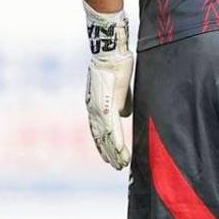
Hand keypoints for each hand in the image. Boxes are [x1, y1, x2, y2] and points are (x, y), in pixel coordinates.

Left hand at [84, 3, 132, 169]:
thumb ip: (122, 102)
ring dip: (113, 152)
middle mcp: (93, 109)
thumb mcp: (119, 86)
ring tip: (120, 165)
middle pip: (99, 137)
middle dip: (108, 154)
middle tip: (116, 167)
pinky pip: (111, 128)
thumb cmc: (117, 64)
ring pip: (104, 137)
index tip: (109, 158)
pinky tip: (121, 152)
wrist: (110, 50)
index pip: (97, 130)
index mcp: (95, 104)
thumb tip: (126, 115)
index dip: (103, 145)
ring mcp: (98, 108)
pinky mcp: (106, 105)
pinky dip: (116, 142)